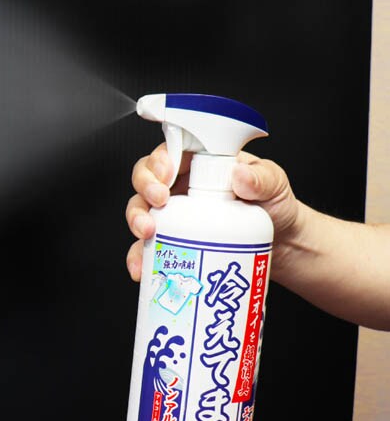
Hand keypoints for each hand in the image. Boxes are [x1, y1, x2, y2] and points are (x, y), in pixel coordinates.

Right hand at [125, 143, 302, 282]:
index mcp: (200, 162)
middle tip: (157, 203)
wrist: (284, 247)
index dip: (160, 160)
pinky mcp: (174, 241)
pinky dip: (139, 256)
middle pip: (146, 178)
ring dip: (135, 220)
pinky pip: (148, 247)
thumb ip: (262, 178)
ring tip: (146, 234)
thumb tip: (240, 175)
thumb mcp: (275, 185)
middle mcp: (181, 185)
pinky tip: (142, 268)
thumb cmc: (276, 207)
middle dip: (144, 189)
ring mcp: (174, 214)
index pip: (171, 152)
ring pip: (140, 209)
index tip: (166, 174)